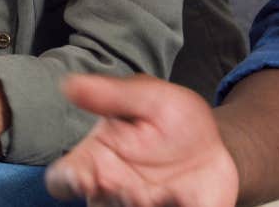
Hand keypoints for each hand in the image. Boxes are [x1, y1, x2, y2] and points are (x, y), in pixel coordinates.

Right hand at [45, 74, 238, 206]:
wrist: (215, 144)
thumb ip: (109, 94)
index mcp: (95, 161)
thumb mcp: (147, 97)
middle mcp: (112, 191)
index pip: (63, 179)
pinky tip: (186, 198)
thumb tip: (68, 84)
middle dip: (116, 201)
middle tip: (136, 191)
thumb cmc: (171, 117)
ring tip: (165, 193)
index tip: (82, 178)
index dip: (67, 182)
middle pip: (97, 206)